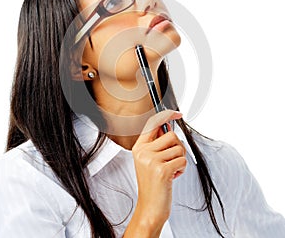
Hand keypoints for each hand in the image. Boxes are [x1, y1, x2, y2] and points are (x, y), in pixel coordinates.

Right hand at [127, 110, 186, 235]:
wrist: (150, 207)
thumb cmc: (153, 184)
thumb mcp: (150, 160)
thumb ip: (157, 143)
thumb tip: (169, 125)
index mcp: (139, 147)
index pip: (153, 122)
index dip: (166, 115)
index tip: (177, 113)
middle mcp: (143, 151)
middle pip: (171, 135)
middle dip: (178, 147)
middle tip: (173, 160)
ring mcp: (151, 160)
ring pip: (178, 148)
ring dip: (180, 159)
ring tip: (171, 170)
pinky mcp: (162, 170)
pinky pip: (182, 160)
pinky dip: (181, 169)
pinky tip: (172, 177)